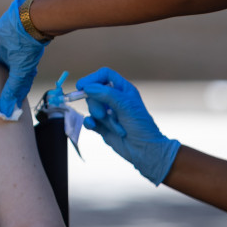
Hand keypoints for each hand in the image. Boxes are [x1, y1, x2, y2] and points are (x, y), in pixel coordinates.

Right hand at [0, 0, 47, 118]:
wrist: (42, 17)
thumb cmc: (24, 39)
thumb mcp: (18, 68)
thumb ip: (12, 89)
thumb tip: (5, 110)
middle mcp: (1, 32)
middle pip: (1, 54)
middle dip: (5, 68)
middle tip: (7, 82)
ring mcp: (15, 28)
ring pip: (13, 51)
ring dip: (17, 64)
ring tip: (21, 77)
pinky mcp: (28, 28)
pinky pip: (24, 46)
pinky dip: (26, 57)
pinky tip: (32, 67)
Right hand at [76, 67, 179, 185]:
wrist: (144, 150)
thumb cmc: (141, 126)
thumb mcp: (126, 106)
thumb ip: (106, 94)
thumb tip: (87, 88)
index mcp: (123, 89)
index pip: (104, 75)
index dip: (92, 78)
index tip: (81, 87)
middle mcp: (115, 99)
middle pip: (94, 91)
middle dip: (95, 103)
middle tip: (102, 114)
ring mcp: (108, 113)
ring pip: (92, 107)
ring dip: (99, 116)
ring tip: (112, 126)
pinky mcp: (103, 126)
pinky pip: (89, 120)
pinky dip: (89, 123)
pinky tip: (93, 126)